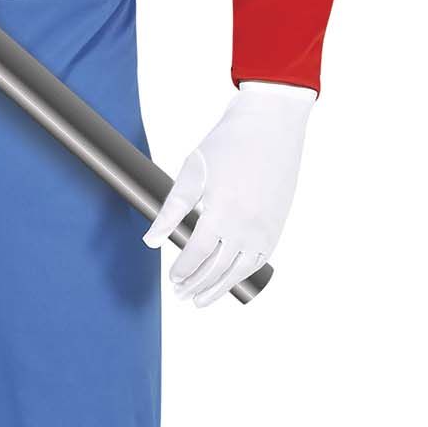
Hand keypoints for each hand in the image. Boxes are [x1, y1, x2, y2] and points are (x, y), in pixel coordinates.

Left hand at [143, 79, 316, 306]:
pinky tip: (230, 280)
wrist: (270, 125)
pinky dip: (243, 274)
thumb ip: (171, 210)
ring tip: (201, 301)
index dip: (183, 270)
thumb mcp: (192, 172)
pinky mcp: (277, 226)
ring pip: (240, 270)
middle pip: (218, 268)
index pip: (198, 253)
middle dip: (196, 285)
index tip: (172, 278)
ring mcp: (265, 228)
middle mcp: (246, 224)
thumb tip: (151, 241)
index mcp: (222, 210)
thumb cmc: (227, 144)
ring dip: (219, 288)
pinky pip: (259, 260)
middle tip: (180, 295)